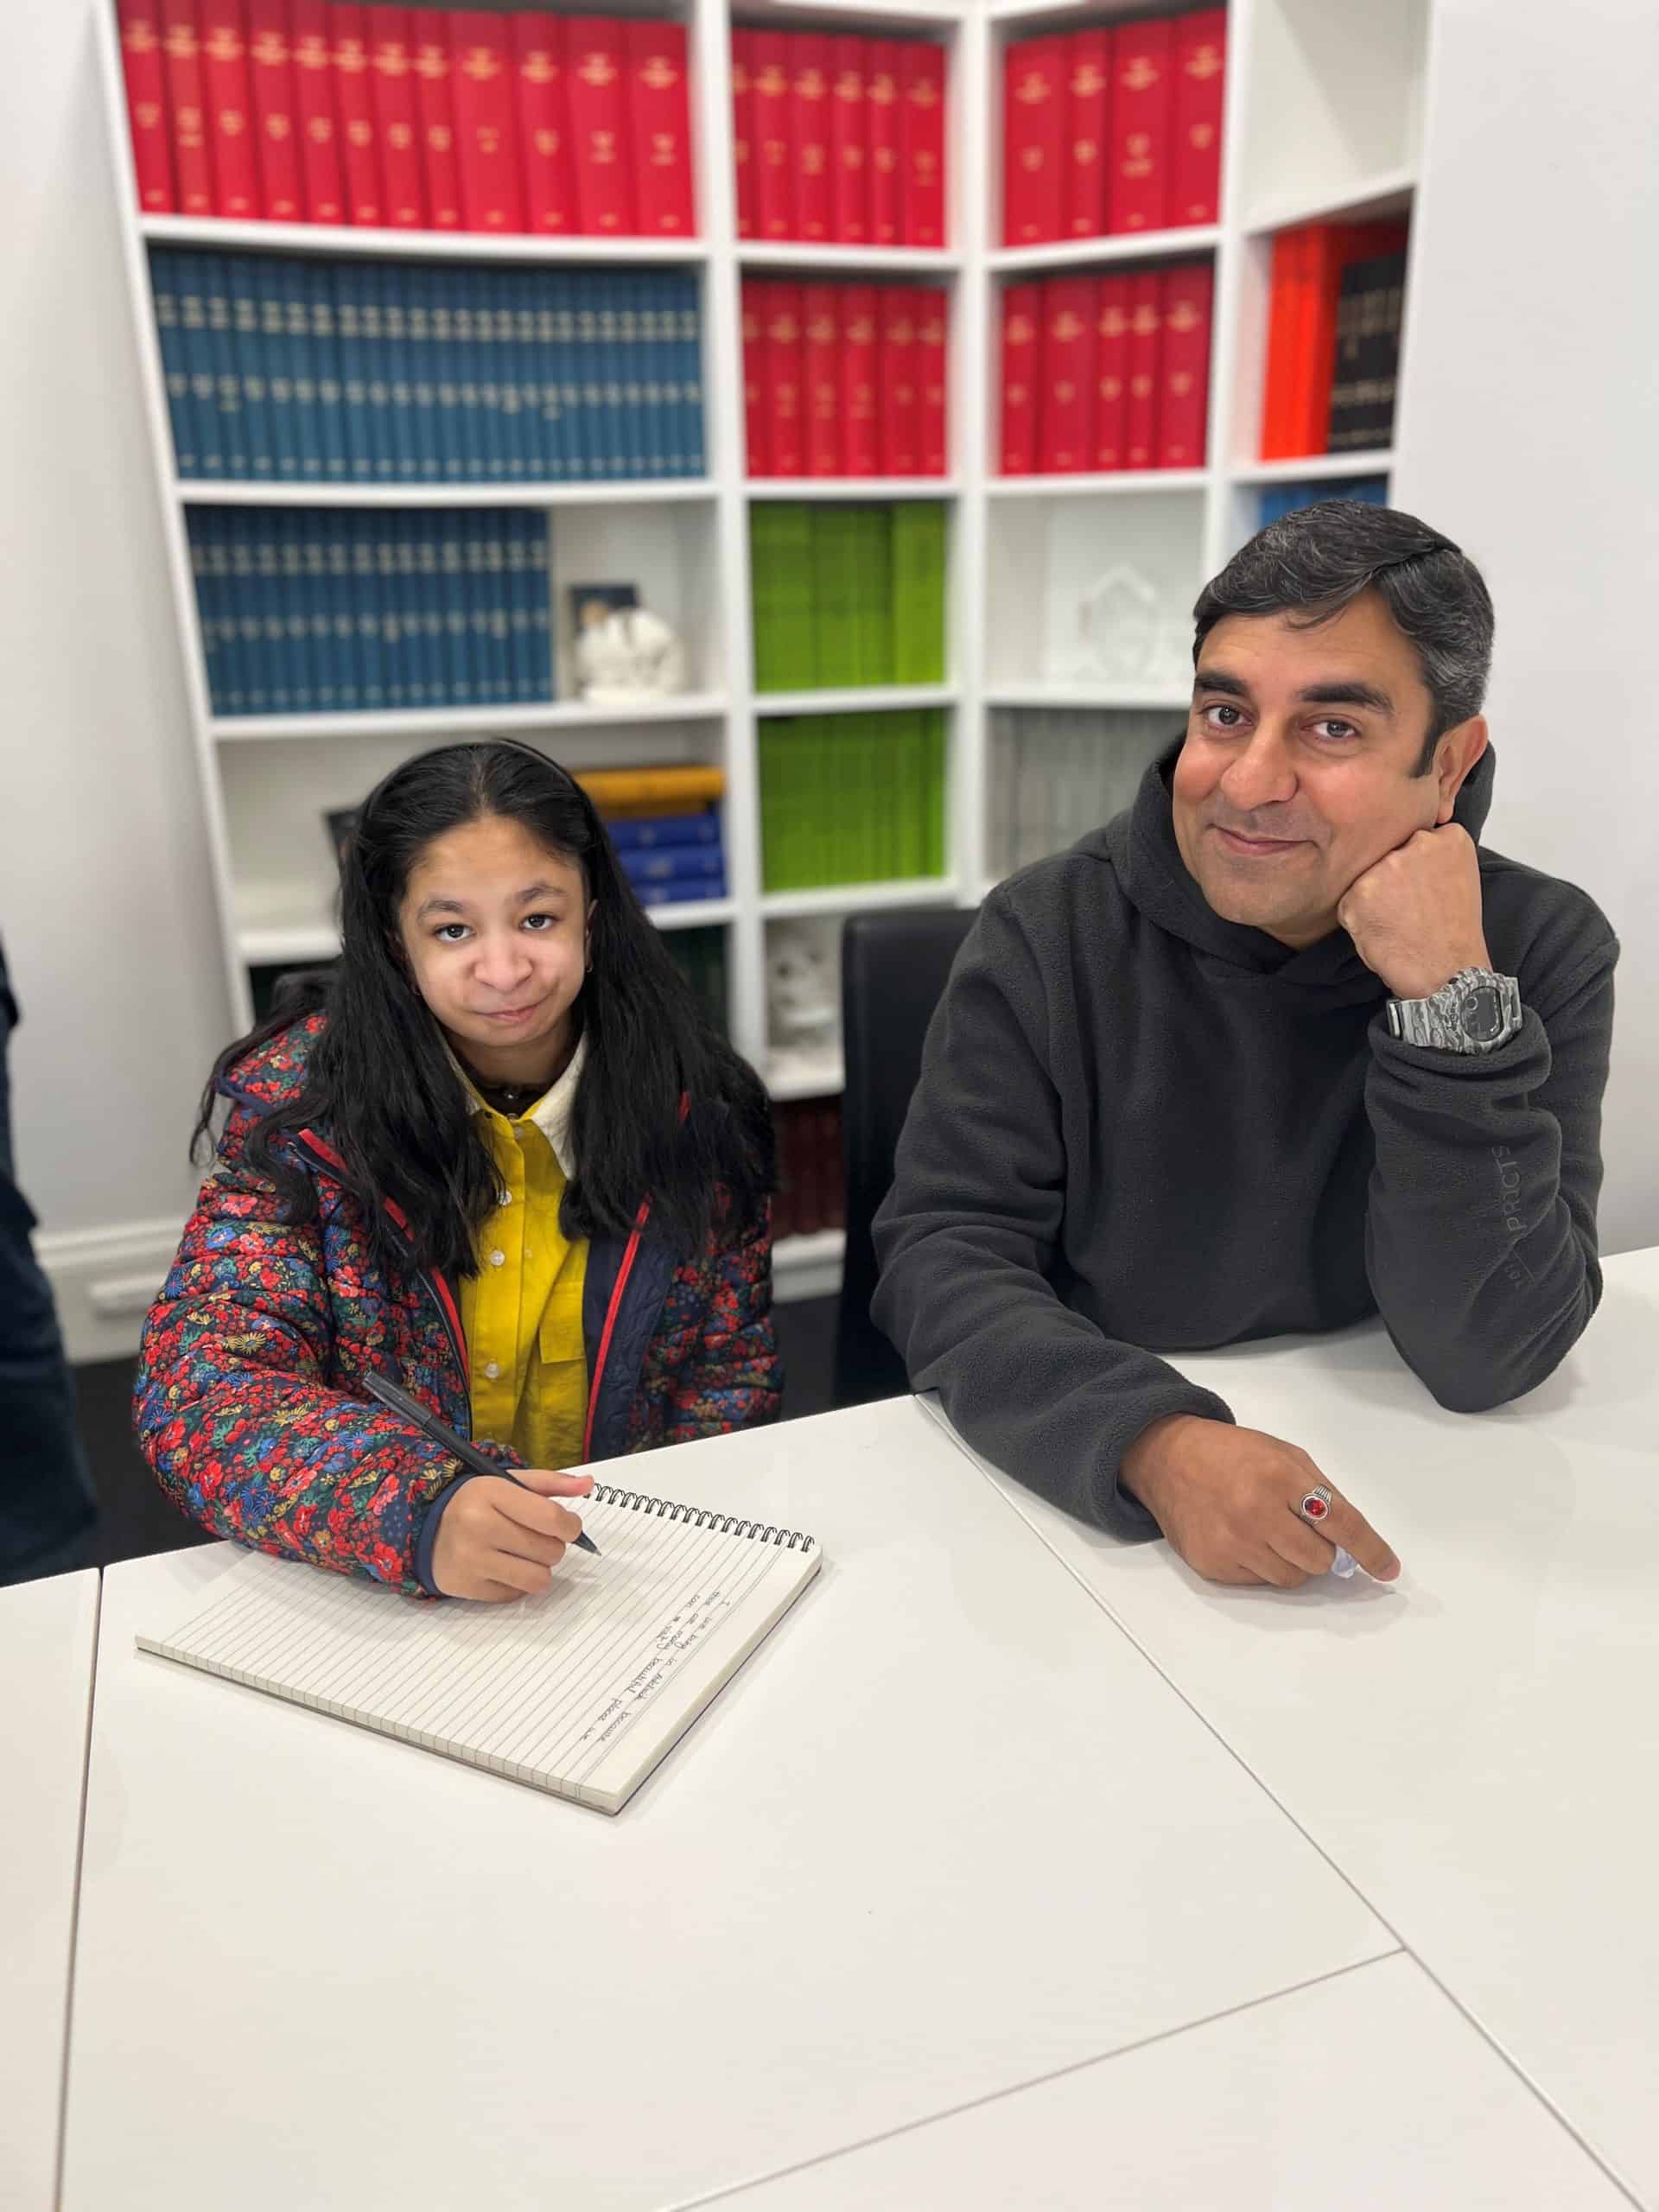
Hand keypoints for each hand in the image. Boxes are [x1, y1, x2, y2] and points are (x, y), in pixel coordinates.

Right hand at [431, 1466, 594, 1601]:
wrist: (424, 1529)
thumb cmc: (475, 1503)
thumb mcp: (507, 1482)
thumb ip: (550, 1483)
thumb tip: (588, 1485)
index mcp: (491, 1493)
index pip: (551, 1518)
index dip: (571, 1526)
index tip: (569, 1526)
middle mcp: (479, 1527)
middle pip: (549, 1550)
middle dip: (553, 1546)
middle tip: (538, 1538)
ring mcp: (472, 1561)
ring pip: (538, 1578)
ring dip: (540, 1568)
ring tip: (526, 1555)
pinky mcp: (468, 1588)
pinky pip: (517, 1594)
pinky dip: (518, 1583)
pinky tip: (503, 1567)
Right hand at [1120, 1416, 1400, 1587]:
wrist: (1168, 1459)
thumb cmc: (1233, 1454)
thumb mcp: (1284, 1455)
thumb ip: (1322, 1492)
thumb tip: (1355, 1540)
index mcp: (1279, 1477)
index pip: (1341, 1523)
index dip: (1370, 1549)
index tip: (1387, 1568)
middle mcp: (1255, 1512)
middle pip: (1320, 1560)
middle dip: (1321, 1550)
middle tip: (1301, 1529)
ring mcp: (1232, 1542)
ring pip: (1293, 1578)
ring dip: (1293, 1561)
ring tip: (1268, 1531)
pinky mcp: (1213, 1565)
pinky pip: (1261, 1583)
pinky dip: (1262, 1565)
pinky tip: (1243, 1538)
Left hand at [1336, 823, 1489, 999]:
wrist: (1448, 974)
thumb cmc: (1452, 933)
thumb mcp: (1457, 878)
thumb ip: (1432, 856)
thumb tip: (1398, 847)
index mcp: (1449, 838)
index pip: (1414, 838)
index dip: (1414, 867)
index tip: (1426, 888)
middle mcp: (1418, 843)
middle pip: (1387, 854)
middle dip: (1391, 879)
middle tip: (1410, 909)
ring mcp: (1387, 866)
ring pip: (1366, 877)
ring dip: (1372, 899)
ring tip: (1399, 923)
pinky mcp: (1360, 891)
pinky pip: (1348, 902)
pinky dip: (1357, 920)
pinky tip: (1383, 933)